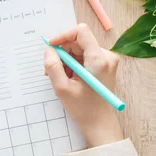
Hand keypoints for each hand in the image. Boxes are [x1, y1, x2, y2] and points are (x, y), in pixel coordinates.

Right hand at [44, 23, 122, 147]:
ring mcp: (107, 60)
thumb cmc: (83, 109)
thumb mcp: (62, 88)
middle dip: (62, 53)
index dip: (63, 36)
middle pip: (79, 41)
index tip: (50, 47)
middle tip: (51, 70)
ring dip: (66, 60)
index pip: (80, 31)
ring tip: (61, 78)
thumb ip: (53, 66)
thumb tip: (48, 50)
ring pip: (80, 49)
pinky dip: (73, 64)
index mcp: (98, 60)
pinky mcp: (105, 65)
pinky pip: (84, 56)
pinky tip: (69, 78)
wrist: (100, 124)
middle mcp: (106, 56)